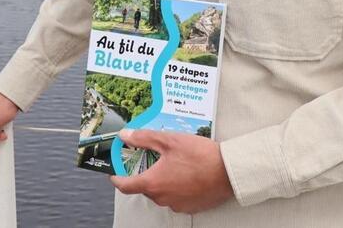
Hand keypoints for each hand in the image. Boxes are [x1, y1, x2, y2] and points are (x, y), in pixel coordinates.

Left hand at [110, 129, 233, 213]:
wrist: (228, 171)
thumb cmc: (200, 155)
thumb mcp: (169, 140)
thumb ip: (144, 138)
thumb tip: (125, 136)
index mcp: (153, 183)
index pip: (126, 186)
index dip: (117, 179)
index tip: (115, 174)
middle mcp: (162, 198)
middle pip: (146, 188)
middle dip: (146, 174)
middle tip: (153, 159)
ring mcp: (176, 205)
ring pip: (162, 193)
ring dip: (163, 180)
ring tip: (174, 163)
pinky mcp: (190, 207)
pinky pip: (177, 198)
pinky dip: (177, 187)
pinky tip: (187, 174)